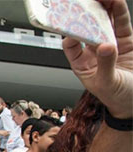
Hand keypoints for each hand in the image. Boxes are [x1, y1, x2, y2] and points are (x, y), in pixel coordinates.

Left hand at [62, 0, 132, 117]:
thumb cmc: (117, 97)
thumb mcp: (107, 83)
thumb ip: (106, 65)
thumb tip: (105, 46)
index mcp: (82, 64)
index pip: (71, 44)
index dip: (70, 32)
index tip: (71, 22)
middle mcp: (93, 52)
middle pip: (86, 28)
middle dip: (85, 14)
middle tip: (84, 1)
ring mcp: (110, 45)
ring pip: (104, 22)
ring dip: (103, 8)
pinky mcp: (126, 42)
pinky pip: (121, 24)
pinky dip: (119, 12)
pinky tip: (116, 2)